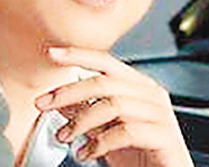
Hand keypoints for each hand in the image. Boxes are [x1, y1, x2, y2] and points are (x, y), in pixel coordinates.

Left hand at [35, 47, 193, 166]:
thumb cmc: (141, 154)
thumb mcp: (106, 130)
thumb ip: (87, 111)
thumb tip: (60, 99)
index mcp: (138, 86)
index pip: (105, 62)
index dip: (78, 55)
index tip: (52, 54)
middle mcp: (151, 94)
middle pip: (104, 82)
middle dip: (69, 92)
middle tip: (44, 104)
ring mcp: (160, 113)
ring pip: (113, 104)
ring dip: (81, 121)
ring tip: (64, 136)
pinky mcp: (165, 136)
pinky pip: (126, 131)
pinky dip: (100, 143)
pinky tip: (86, 154)